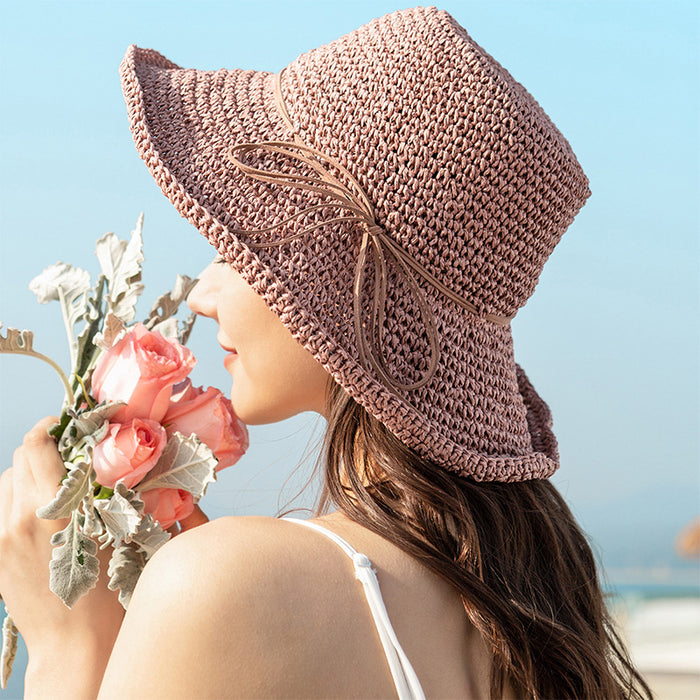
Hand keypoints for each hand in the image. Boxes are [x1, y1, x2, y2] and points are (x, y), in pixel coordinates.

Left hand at [0, 417, 209, 655]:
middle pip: (17, 460)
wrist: (75, 642)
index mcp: (52, 509)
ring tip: (52, 486)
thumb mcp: (115, 531)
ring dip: (25, 475)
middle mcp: (17, 519)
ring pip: (4, 483)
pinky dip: (15, 500)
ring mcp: (0, 538)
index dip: (50, 427)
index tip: (64, 425)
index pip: (35, 446)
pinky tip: (37, 513)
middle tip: (67, 453)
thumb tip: (112, 459)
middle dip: (42, 449)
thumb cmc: (107, 591)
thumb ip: (105, 491)